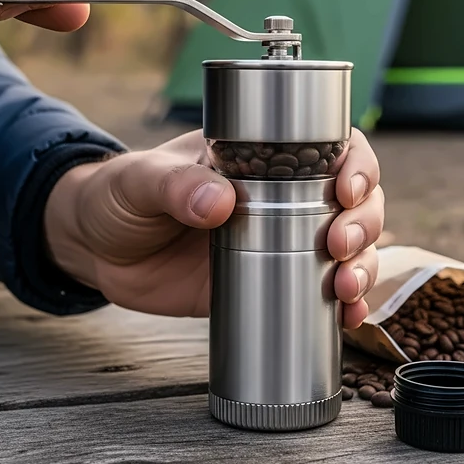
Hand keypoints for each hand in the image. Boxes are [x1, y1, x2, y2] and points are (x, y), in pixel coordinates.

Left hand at [45, 129, 382, 327]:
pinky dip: (343, 305)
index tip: (347, 190)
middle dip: (363, 223)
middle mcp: (284, 196)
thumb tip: (218, 202)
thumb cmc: (121, 194)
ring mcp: (282, 241)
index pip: (330, 147)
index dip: (355, 164)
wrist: (100, 249)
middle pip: (355, 201)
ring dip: (363, 266)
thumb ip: (174, 185)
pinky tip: (347, 316)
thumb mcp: (141, 180)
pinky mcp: (270, 281)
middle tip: (340, 246)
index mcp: (262, 157)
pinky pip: (320, 291)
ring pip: (350, 247)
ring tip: (345, 289)